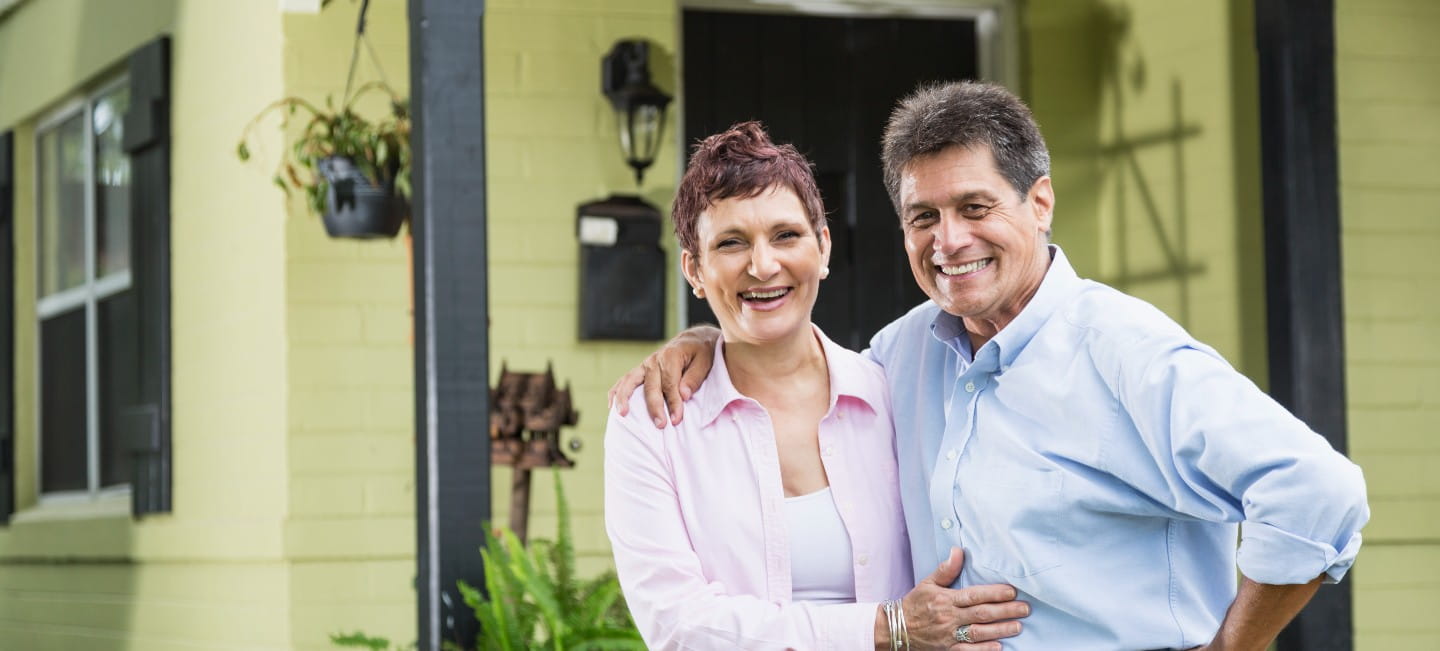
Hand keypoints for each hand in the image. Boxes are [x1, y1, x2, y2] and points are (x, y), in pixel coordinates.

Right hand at [607, 326, 720, 426]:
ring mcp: (644, 365)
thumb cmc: (701, 353)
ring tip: (623, 415)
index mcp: (671, 356)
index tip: (676, 419)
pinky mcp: (640, 371)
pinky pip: (624, 381)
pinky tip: (611, 406)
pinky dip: (616, 392)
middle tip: (660, 425)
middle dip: (654, 407)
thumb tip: (684, 395)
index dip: (673, 402)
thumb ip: (694, 378)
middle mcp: (654, 360)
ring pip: (630, 381)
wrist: (692, 341)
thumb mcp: (705, 361)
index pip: (670, 383)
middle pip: (651, 386)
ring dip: (625, 398)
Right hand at [897, 548, 1027, 649]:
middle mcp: (949, 617)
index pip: (974, 595)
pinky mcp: (948, 649)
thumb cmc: (915, 603)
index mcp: (946, 599)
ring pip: (978, 633)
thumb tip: (958, 551)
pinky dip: (983, 649)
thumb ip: (946, 569)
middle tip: (1024, 608)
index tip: (1012, 591)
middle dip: (1005, 611)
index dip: (994, 593)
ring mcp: (949, 635)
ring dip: (999, 630)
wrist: (897, 628)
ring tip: (1018, 626)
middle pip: (981, 614)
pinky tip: (999, 646)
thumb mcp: (927, 583)